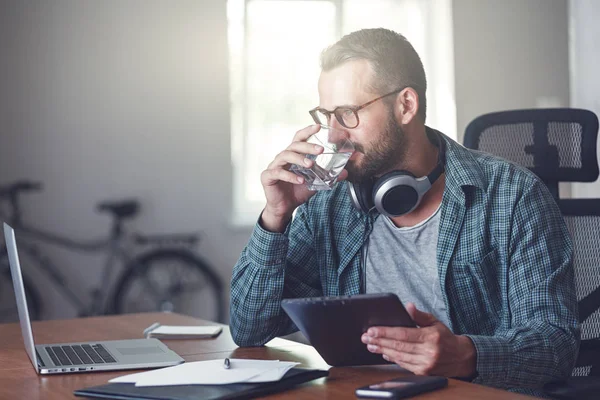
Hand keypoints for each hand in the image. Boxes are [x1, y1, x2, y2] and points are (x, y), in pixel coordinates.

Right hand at [260, 125, 347, 231]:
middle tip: (320, 150)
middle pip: (294, 145)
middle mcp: (283, 157)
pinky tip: (300, 180)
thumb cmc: (298, 191)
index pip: (299, 138)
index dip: (307, 131)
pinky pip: (278, 173)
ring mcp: (274, 166)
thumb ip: (328, 176)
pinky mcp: (268, 176)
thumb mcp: (316, 183)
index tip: (318, 127)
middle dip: (307, 146)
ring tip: (310, 165)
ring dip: (299, 159)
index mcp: (294, 155)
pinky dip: (290, 176)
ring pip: (285, 156)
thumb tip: (345, 172)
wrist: (285, 207)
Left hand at [361, 302, 476, 377]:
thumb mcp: (435, 322)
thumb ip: (419, 315)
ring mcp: (426, 364)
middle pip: (398, 346)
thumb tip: (408, 306)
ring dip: (382, 350)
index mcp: (431, 337)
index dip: (385, 332)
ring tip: (371, 344)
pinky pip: (404, 365)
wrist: (461, 357)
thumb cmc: (445, 338)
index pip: (403, 334)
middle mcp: (428, 352)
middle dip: (379, 341)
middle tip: (366, 337)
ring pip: (399, 356)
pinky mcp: (423, 373)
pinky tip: (383, 353)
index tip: (372, 330)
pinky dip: (392, 358)